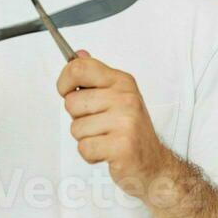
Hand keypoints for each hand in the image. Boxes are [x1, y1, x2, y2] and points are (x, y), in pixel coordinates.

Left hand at [56, 49, 170, 197]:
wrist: (153, 163)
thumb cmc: (130, 130)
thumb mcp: (117, 96)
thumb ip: (96, 76)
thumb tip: (79, 55)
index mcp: (122, 81)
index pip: (79, 68)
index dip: (64, 81)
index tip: (66, 91)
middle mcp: (125, 97)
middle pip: (71, 102)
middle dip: (78, 118)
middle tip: (99, 123)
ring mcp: (125, 121)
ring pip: (76, 128)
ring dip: (86, 138)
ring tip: (105, 138)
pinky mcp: (122, 146)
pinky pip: (84, 148)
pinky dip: (90, 155)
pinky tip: (107, 151)